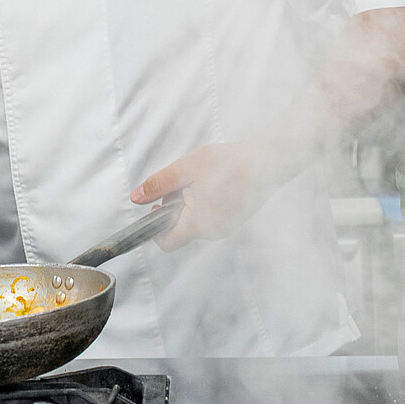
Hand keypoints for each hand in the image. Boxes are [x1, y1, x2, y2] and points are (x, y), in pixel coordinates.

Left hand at [130, 142, 276, 251]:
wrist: (268, 161)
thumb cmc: (229, 163)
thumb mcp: (185, 169)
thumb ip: (158, 185)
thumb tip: (136, 198)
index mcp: (198, 224)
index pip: (166, 242)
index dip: (155, 227)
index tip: (157, 205)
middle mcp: (213, 232)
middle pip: (180, 229)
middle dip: (174, 207)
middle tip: (183, 182)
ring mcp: (226, 228)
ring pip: (195, 221)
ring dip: (190, 203)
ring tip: (202, 178)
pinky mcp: (234, 220)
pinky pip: (211, 217)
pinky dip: (205, 202)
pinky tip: (214, 182)